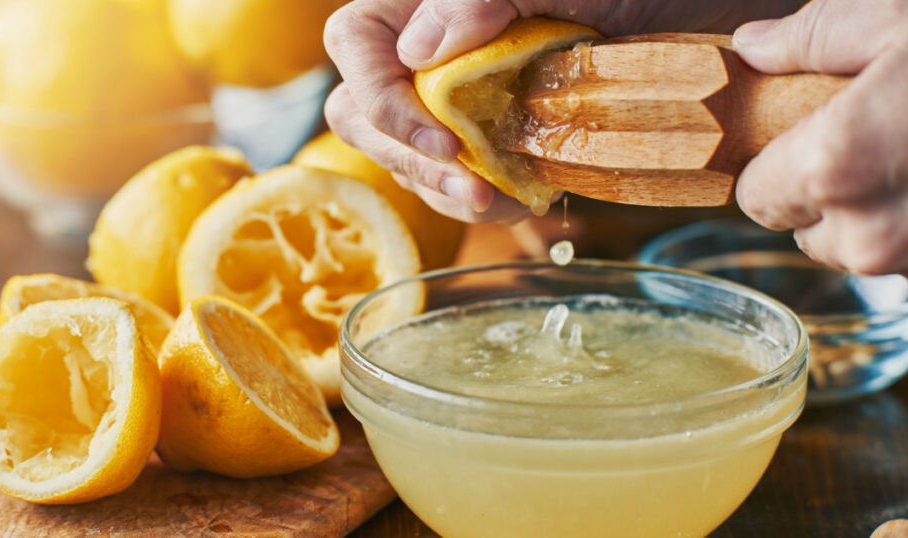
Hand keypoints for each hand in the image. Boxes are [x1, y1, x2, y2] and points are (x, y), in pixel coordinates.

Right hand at [324, 0, 801, 221]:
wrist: (696, 13)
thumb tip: (419, 47)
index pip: (355, 42)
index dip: (380, 98)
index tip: (443, 140)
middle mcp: (430, 44)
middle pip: (362, 108)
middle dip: (408, 160)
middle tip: (471, 189)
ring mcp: (453, 88)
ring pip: (404, 151)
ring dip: (442, 188)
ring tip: (501, 202)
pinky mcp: (485, 124)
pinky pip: (452, 170)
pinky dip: (477, 194)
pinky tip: (516, 200)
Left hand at [734, 0, 907, 274]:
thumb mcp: (900, 19)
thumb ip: (816, 36)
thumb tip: (755, 47)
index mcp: (835, 169)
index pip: (754, 197)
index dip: (775, 164)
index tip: (804, 136)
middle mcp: (870, 236)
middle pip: (806, 228)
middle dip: (826, 191)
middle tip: (874, 138)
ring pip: (860, 247)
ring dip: (875, 213)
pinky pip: (907, 256)